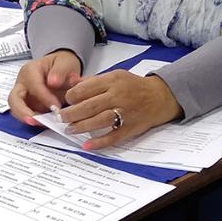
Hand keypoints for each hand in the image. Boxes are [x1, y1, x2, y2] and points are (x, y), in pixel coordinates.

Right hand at [8, 50, 82, 122]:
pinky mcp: (26, 105)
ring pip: (16, 109)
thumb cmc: (62, 64)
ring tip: (41, 124)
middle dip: (22, 112)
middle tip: (35, 121)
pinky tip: (44, 123)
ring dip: (26, 118)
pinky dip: (33, 119)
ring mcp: (22, 95)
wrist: (61, 68)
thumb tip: (53, 82)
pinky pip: (24, 114)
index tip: (56, 106)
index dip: (44, 98)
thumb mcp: (65, 63)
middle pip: (14, 99)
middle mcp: (22, 82)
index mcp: (30, 70)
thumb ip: (61, 71)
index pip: (33, 85)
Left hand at [58, 70, 183, 149]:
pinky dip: (100, 142)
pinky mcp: (131, 127)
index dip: (72, 96)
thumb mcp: (114, 76)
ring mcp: (125, 112)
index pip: (86, 88)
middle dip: (72, 113)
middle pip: (90, 106)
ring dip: (82, 126)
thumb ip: (92, 80)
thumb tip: (70, 81)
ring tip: (69, 129)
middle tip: (61, 118)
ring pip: (100, 120)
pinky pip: (113, 136)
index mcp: (112, 81)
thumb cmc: (133, 86)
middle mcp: (118, 96)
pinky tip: (87, 145)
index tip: (65, 102)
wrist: (160, 96)